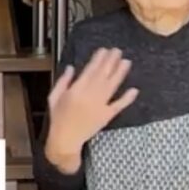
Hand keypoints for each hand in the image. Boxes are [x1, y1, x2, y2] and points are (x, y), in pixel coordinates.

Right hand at [45, 48, 137, 173]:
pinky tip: (134, 90)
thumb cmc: (58, 118)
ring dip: (120, 74)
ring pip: (112, 86)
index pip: (90, 71)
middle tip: (118, 51)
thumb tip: (71, 68)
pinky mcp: (106, 116)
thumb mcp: (54, 97)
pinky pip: (118, 106)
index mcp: (76, 90)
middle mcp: (90, 96)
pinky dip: (127, 98)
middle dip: (111, 62)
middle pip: (103, 75)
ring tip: (126, 62)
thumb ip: (63, 81)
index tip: (104, 50)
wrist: (65, 140)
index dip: (98, 59)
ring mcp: (100, 106)